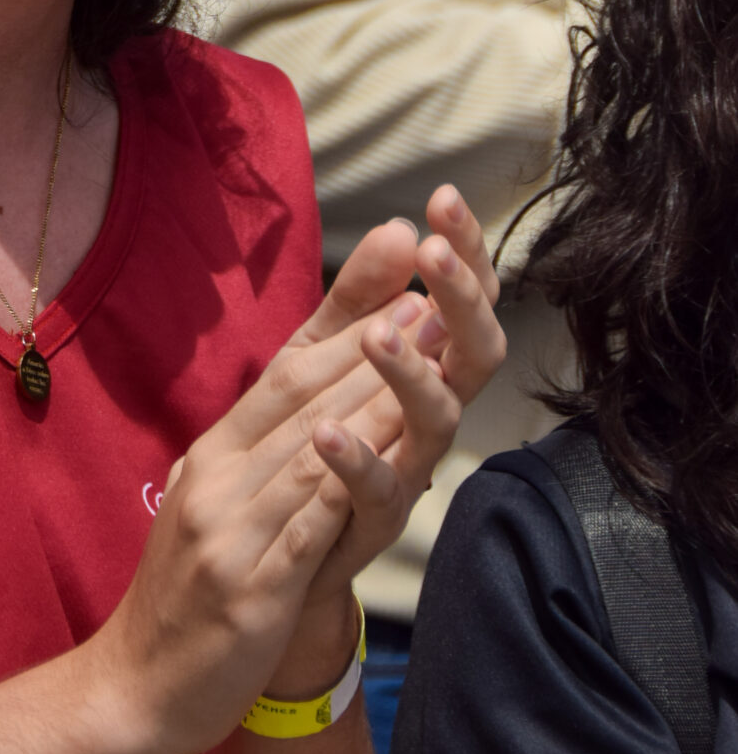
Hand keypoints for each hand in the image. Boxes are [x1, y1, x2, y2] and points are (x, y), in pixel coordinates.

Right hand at [86, 249, 445, 753]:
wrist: (132, 687)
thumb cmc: (184, 597)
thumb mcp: (211, 504)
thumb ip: (257, 451)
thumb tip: (313, 397)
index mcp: (213, 455)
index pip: (286, 370)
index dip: (343, 314)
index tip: (392, 261)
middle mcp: (219, 479)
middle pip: (304, 396)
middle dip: (372, 338)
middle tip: (430, 286)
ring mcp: (231, 531)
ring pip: (312, 449)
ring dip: (374, 394)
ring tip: (428, 351)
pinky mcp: (249, 589)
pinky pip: (306, 528)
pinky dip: (346, 486)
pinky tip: (388, 455)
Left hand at [293, 186, 503, 621]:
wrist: (278, 555)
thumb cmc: (311, 442)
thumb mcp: (320, 356)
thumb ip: (357, 297)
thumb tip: (399, 226)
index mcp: (426, 367)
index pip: (460, 300)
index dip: (463, 251)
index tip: (443, 199)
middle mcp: (431, 417)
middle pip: (476, 352)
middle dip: (462, 299)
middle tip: (435, 253)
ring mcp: (410, 470)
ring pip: (439, 420)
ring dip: (413, 374)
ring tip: (380, 334)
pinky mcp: (373, 523)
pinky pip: (379, 491)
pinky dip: (357, 460)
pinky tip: (326, 432)